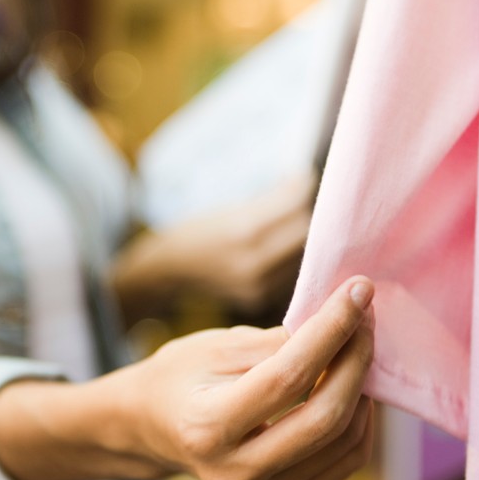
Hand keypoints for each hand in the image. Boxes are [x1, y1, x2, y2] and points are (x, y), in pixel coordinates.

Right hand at [0, 276, 375, 479]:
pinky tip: (352, 384)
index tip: (357, 291)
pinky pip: (343, 462)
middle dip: (356, 361)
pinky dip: (359, 420)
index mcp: (207, 426)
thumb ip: (275, 342)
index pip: (287, 378)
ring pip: (342, 442)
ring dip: (362, 388)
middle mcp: (234, 471)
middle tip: (365, 317)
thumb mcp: (213, 346)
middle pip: (323, 419)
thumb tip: (338, 326)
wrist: (152, 429)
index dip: (330, 332)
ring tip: (358, 345)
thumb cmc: (179, 377)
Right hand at [113, 175, 314, 318]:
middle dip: (307, 214)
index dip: (304, 189)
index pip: (296, 207)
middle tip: (305, 201)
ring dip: (304, 238)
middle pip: (304, 233)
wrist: (171, 270)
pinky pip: (291, 275)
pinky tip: (285, 248)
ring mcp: (259, 287)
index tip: (305, 178)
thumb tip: (306, 181)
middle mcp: (255, 263)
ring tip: (296, 223)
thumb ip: (273, 198)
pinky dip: (293, 258)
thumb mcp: (231, 207)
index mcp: (245, 231)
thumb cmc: (200, 230)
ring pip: (302, 256)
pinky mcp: (261, 301)